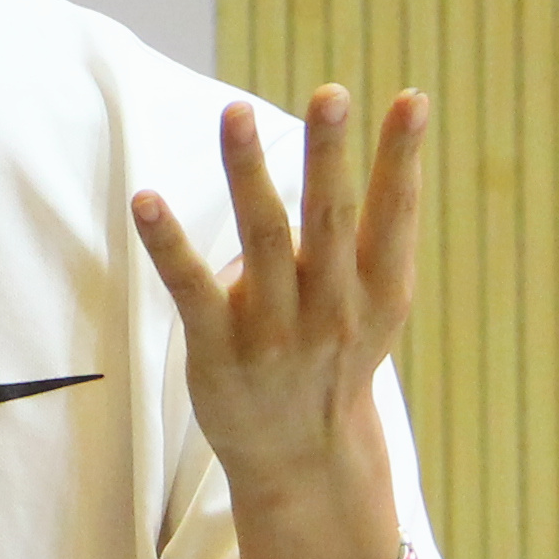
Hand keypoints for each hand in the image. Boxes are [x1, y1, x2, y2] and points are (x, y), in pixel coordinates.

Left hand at [134, 85, 427, 558]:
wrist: (305, 464)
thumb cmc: (333, 362)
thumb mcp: (370, 306)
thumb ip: (361, 240)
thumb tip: (322, 157)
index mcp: (378, 291)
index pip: (395, 214)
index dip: (404, 157)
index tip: (413, 98)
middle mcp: (333, 309)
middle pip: (331, 222)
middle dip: (331, 157)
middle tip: (331, 95)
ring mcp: (275, 332)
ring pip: (262, 241)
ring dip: (249, 173)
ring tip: (235, 112)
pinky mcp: (219, 351)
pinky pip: (191, 289)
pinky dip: (168, 243)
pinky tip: (145, 199)